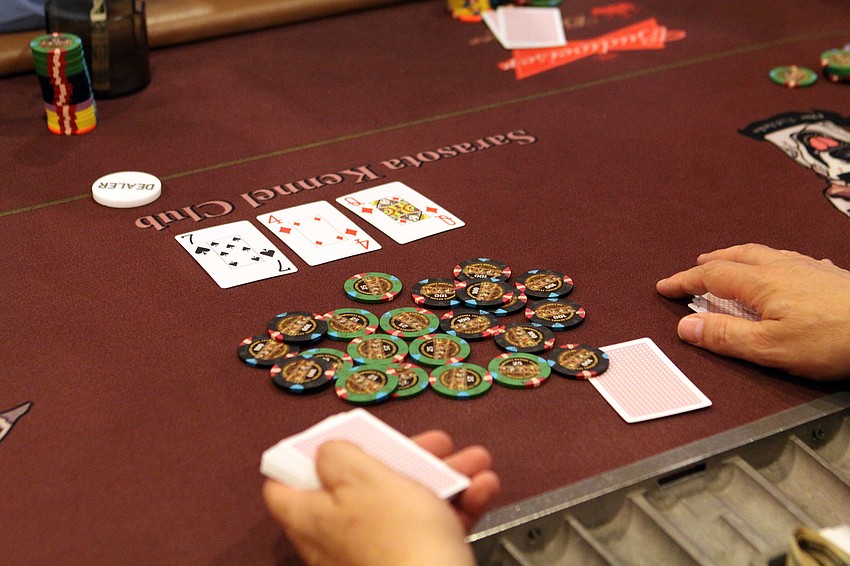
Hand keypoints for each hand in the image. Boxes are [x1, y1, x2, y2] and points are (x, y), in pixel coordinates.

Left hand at [263, 430, 500, 565]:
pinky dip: (457, 504)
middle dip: (405, 456)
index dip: (303, 458)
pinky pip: (430, 528)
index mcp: (312, 516)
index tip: (334, 439)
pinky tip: (482, 487)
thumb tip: (326, 450)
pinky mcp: (411, 563)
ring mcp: (376, 553)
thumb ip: (338, 456)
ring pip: (405, 502)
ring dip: (443, 475)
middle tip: (433, 443)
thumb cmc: (397, 537)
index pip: (283, 487)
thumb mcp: (363, 478)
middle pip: (362, 485)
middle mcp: (338, 538)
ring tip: (474, 460)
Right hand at [656, 243, 849, 380]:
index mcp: (762, 283)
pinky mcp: (831, 276)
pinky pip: (792, 259)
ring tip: (732, 263)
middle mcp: (782, 268)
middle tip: (694, 268)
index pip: (711, 276)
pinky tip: (785, 271)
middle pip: (737, 256)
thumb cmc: (835, 339)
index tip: (665, 286)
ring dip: (740, 257)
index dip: (684, 281)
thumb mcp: (770, 348)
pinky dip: (773, 261)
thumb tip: (685, 326)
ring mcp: (809, 269)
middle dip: (711, 261)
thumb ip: (725, 337)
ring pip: (765, 254)